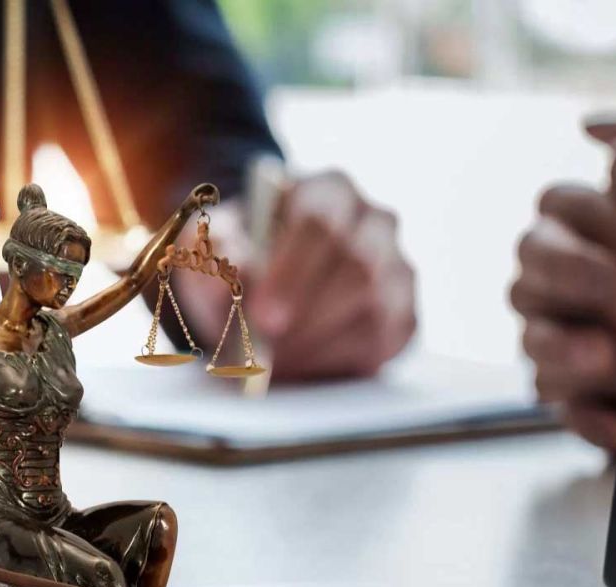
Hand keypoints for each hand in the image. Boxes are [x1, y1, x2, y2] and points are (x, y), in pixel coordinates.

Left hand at [180, 169, 415, 379]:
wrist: (254, 289)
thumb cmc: (235, 259)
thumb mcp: (210, 249)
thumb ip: (217, 250)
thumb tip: (241, 262)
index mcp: (328, 190)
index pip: (320, 221)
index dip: (292, 272)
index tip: (263, 317)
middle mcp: (374, 222)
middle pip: (357, 265)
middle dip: (307, 316)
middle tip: (268, 353)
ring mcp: (397, 268)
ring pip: (374, 307)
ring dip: (318, 343)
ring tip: (273, 364)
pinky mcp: (404, 315)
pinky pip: (385, 341)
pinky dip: (339, 361)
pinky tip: (301, 367)